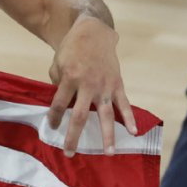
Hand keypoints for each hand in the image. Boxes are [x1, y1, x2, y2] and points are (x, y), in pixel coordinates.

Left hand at [47, 16, 137, 155]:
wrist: (93, 33)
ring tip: (109, 152)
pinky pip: (124, 104)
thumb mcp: (57, 64)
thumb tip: (62, 105)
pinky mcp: (117, 84)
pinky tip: (134, 132)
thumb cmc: (71, 49)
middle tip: (70, 152)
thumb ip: (59, 84)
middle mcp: (87, 85)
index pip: (59, 104)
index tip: (52, 128)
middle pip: (79, 116)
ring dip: (108, 135)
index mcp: (69, 79)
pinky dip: (130, 117)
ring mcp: (104, 86)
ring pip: (106, 115)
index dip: (54, 118)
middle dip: (74, 136)